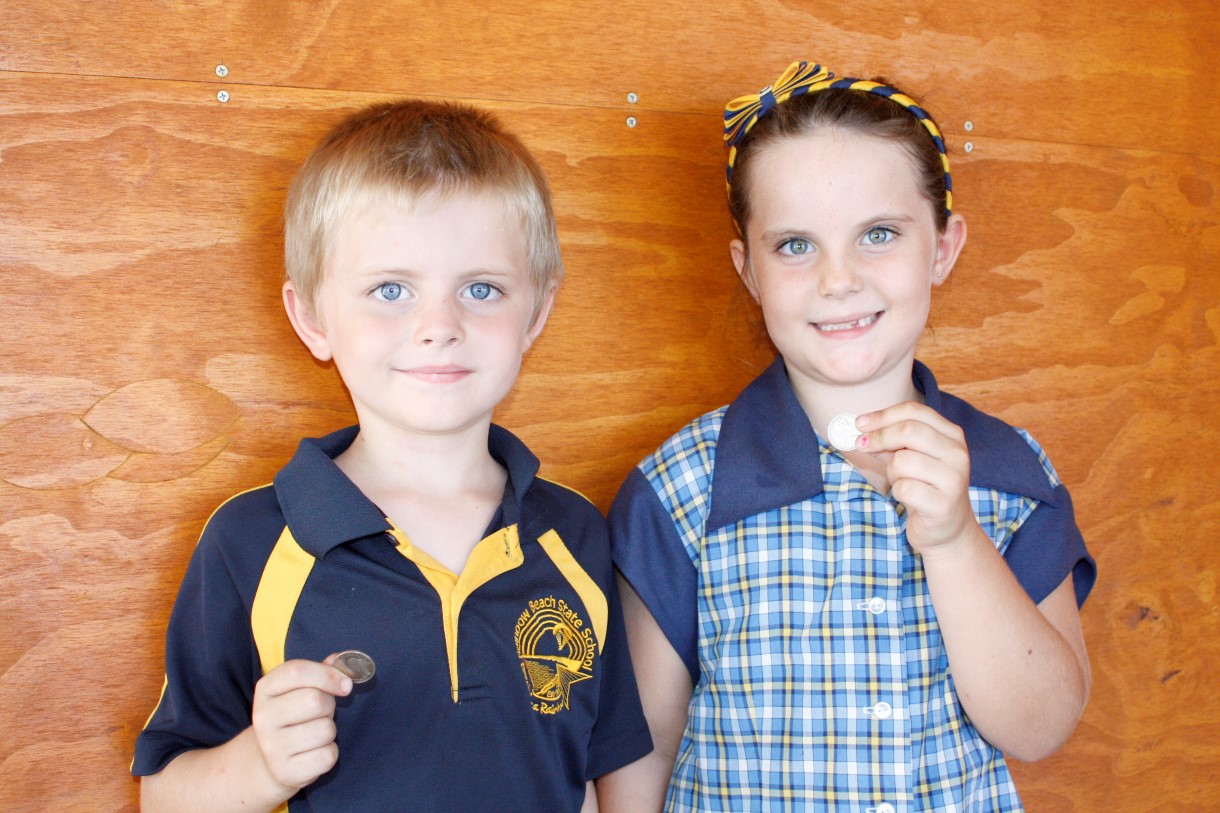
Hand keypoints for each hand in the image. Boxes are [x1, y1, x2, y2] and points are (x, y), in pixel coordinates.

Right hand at [250, 655, 352, 792]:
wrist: (269, 761)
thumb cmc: (294, 716)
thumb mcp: (300, 689)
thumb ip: (321, 671)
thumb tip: (341, 658)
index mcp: (265, 689)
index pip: (297, 671)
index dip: (328, 674)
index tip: (345, 685)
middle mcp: (262, 717)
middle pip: (314, 700)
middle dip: (329, 705)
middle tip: (321, 713)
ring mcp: (271, 747)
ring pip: (325, 730)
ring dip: (329, 731)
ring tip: (314, 733)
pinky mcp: (285, 772)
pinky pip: (327, 756)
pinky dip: (329, 753)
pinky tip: (313, 752)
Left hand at [855, 401, 978, 553]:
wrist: (948, 529)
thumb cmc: (925, 488)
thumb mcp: (910, 458)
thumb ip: (890, 442)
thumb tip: (861, 430)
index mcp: (951, 435)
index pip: (914, 412)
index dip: (883, 415)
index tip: (859, 423)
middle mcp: (957, 453)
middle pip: (909, 431)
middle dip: (880, 438)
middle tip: (863, 446)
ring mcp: (954, 479)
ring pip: (903, 461)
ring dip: (891, 472)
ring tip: (901, 482)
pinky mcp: (944, 504)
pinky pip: (904, 488)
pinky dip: (898, 492)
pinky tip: (909, 498)